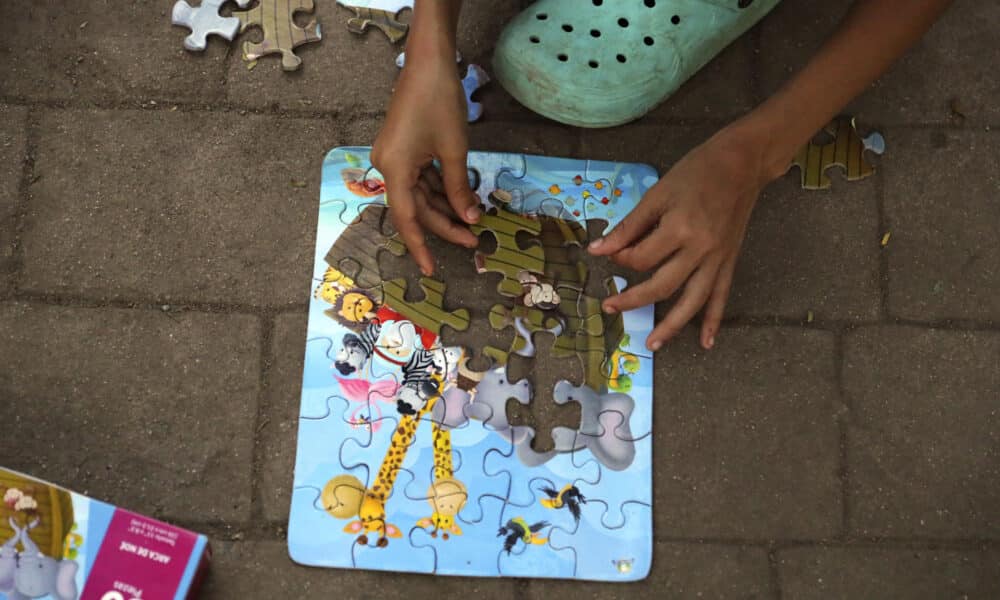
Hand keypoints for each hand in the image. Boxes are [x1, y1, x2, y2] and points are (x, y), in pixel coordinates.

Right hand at [371, 51, 479, 275]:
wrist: (429, 63)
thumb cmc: (440, 102)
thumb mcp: (455, 150)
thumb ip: (459, 189)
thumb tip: (470, 218)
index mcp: (394, 168)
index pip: (406, 218)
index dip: (420, 245)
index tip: (431, 269)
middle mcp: (387, 166)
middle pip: (415, 208)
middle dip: (444, 225)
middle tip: (472, 240)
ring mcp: (394, 157)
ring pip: (420, 194)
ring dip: (444, 208)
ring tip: (473, 221)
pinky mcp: (403, 149)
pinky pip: (421, 178)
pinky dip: (440, 189)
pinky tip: (461, 200)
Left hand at [589, 124, 779, 351]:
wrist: (742, 163)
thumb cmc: (696, 172)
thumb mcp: (658, 193)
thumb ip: (629, 225)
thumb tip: (598, 249)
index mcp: (679, 229)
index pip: (642, 258)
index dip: (622, 259)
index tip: (610, 253)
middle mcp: (699, 250)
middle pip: (662, 286)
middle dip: (633, 299)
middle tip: (610, 307)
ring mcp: (717, 259)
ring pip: (692, 301)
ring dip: (672, 327)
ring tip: (653, 345)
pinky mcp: (729, 261)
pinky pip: (721, 296)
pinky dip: (714, 321)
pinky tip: (706, 342)